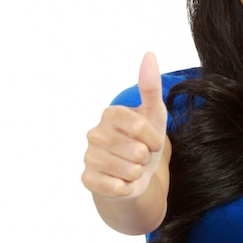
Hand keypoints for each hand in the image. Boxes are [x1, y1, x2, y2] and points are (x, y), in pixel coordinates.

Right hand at [81, 52, 166, 199]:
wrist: (138, 174)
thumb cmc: (146, 141)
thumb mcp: (155, 115)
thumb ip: (151, 87)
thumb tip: (149, 54)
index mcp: (110, 114)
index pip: (140, 127)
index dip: (154, 139)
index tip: (154, 142)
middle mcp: (94, 133)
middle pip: (136, 150)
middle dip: (146, 158)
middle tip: (140, 156)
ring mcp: (88, 157)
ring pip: (128, 171)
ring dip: (138, 173)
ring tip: (132, 168)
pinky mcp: (87, 179)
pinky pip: (115, 188)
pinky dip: (126, 187)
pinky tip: (122, 181)